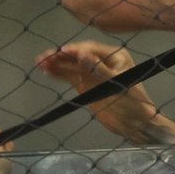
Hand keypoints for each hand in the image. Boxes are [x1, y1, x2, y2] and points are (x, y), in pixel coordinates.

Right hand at [38, 41, 174, 146]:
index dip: (74, 50)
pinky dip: (59, 74)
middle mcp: (102, 61)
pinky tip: (47, 71)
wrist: (135, 124)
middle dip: (60, 56)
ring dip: (56, 64)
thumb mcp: (116, 85)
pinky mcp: (86, 85)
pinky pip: (70, 76)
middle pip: (77, 56)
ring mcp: (92, 73)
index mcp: (114, 56)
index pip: (90, 49)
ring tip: (40, 64)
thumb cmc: (132, 103)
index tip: (60, 52)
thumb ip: (98, 69)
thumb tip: (82, 54)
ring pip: (71, 65)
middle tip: (43, 58)